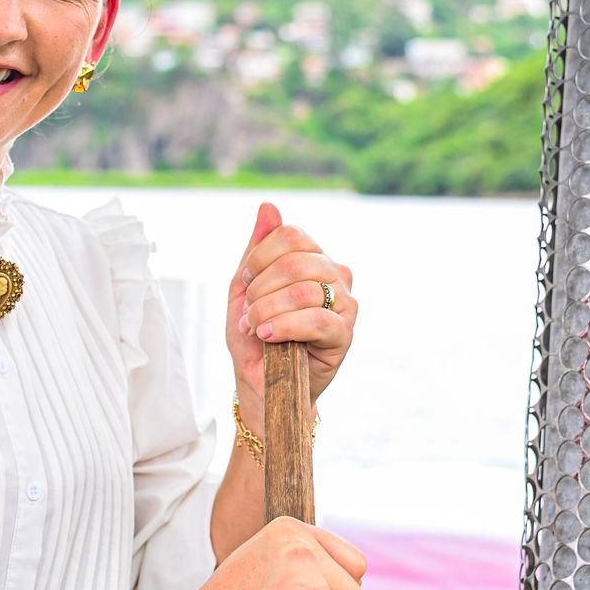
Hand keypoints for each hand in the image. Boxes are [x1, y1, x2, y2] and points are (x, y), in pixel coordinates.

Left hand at [227, 201, 356, 408]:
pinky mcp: (345, 334)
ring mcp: (344, 303)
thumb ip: (256, 249)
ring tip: (256, 329)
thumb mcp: (244, 290)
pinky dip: (284, 327)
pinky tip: (268, 337)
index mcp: (313, 258)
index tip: (245, 284)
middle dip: (260, 290)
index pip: (291, 235)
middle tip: (248, 314)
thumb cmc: (253, 337)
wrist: (260, 383)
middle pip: (295, 260)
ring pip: (303, 290)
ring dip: (267, 311)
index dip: (259, 258)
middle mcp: (335, 275)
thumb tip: (268, 206)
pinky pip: (317, 320)